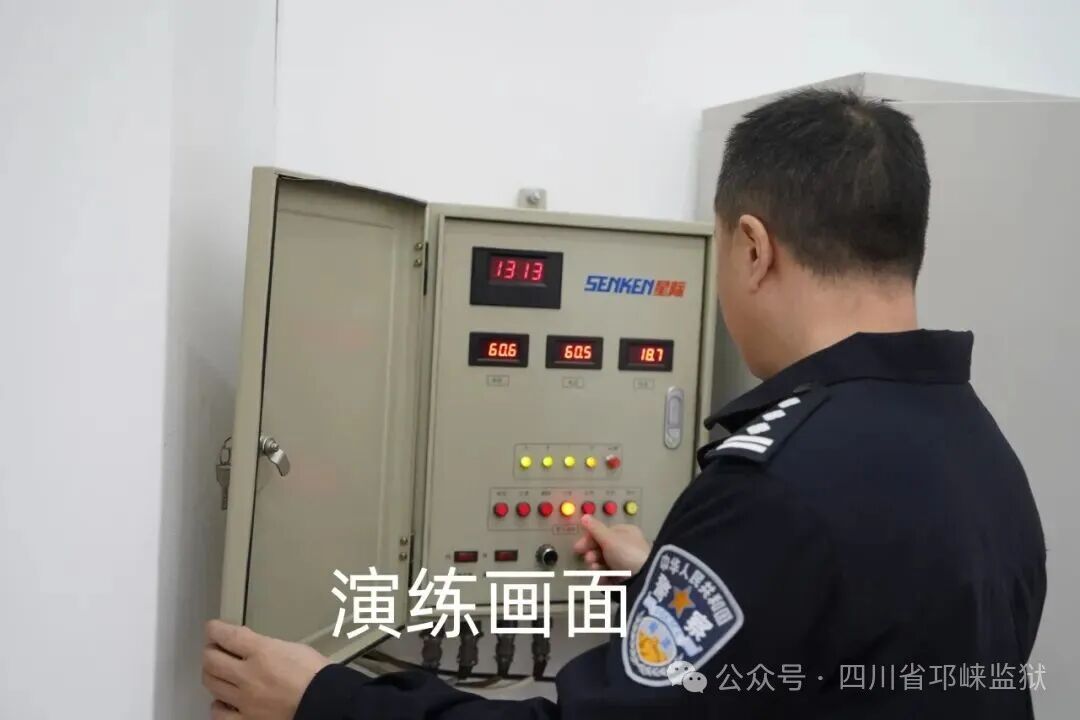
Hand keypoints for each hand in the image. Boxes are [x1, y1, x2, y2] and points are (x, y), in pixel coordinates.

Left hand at [202, 620, 330, 719]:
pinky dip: (218, 705)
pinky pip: (219, 713)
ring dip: (212, 674)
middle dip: (210, 651)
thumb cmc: (317, 675)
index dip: (215, 629)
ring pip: (212, 683)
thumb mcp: (293, 648)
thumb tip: (251, 647)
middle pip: (211, 659)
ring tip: (219, 671)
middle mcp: (249, 675)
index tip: (213, 628)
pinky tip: (224, 700)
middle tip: (215, 649)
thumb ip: (266, 646)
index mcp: (263, 652)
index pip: (226, 636)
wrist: (326, 702)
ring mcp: (245, 700)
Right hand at [573, 514, 650, 576]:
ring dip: (596, 566)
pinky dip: (603, 578)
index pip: (604, 532)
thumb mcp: (609, 539)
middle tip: (589, 559)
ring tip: (595, 569)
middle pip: (603, 548)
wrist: (642, 579)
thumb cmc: (627, 554)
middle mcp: (627, 546)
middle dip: (593, 554)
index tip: (579, 547)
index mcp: (626, 532)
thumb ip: (595, 528)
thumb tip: (585, 516)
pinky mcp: (626, 578)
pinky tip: (601, 580)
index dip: (590, 538)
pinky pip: (610, 576)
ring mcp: (627, 563)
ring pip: (605, 563)